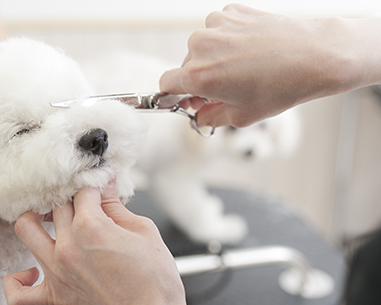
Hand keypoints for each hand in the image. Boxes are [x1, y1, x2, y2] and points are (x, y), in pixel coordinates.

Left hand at [4, 183, 210, 304]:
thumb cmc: (156, 284)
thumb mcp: (145, 233)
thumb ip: (119, 208)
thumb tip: (107, 189)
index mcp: (90, 226)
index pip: (83, 191)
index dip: (97, 186)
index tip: (104, 188)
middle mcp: (67, 246)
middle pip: (57, 205)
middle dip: (74, 199)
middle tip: (90, 204)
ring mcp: (56, 272)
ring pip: (25, 229)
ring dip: (37, 218)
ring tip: (54, 220)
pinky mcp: (54, 298)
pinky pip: (17, 294)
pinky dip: (17, 281)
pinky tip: (31, 272)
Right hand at [160, 4, 380, 126]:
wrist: (313, 56)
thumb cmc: (280, 87)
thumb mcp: (240, 116)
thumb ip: (209, 117)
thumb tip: (200, 114)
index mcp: (197, 75)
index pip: (166, 84)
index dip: (175, 95)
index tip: (186, 99)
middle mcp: (200, 46)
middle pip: (185, 65)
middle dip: (200, 78)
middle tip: (225, 89)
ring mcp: (215, 25)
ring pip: (202, 46)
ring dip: (213, 57)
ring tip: (242, 67)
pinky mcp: (231, 11)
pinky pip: (218, 29)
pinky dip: (227, 39)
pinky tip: (249, 49)